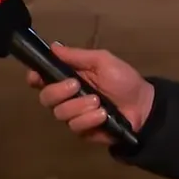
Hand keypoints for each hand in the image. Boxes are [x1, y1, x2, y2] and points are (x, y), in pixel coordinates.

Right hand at [26, 44, 154, 145]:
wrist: (143, 105)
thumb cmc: (124, 80)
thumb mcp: (103, 61)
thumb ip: (77, 56)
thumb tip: (53, 46)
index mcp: (69, 78)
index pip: (42, 78)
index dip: (35, 77)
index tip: (36, 77)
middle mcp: (67, 97)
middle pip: (45, 97)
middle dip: (58, 91)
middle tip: (77, 86)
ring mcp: (74, 115)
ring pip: (60, 113)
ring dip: (79, 106)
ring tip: (98, 102)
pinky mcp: (83, 131)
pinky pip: (75, 126)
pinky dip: (89, 119)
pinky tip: (103, 115)